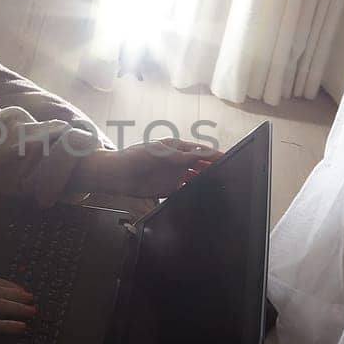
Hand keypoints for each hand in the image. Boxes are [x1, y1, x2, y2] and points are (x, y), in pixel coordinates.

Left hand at [72, 139, 221, 197]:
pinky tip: (202, 196)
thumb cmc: (134, 157)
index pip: (199, 151)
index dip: (213, 154)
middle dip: (214, 168)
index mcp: (176, 148)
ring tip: (219, 185)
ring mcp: (173, 175)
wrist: (116, 174)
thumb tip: (200, 155)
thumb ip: (179, 155)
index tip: (226, 157)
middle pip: (201, 165)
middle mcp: (177, 161)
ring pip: (195, 178)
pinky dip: (194, 192)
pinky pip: (185, 190)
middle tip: (228, 173)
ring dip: (206, 180)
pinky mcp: (168, 188)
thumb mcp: (157, 153)